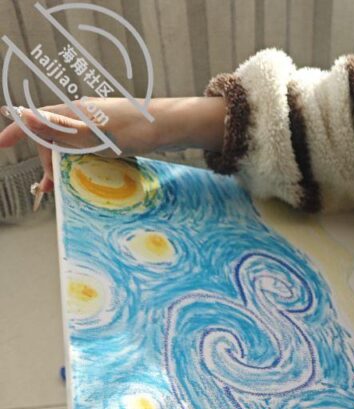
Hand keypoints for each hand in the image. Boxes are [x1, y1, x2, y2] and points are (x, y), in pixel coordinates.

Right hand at [0, 96, 225, 197]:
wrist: (171, 126)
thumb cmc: (138, 129)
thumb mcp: (97, 135)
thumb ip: (62, 131)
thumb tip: (26, 117)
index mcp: (73, 112)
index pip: (36, 120)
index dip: (16, 131)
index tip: (0, 144)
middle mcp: (81, 114)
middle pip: (51, 137)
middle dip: (46, 161)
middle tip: (49, 187)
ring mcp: (95, 124)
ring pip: (68, 145)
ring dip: (62, 165)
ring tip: (60, 187)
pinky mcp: (109, 134)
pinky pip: (84, 149)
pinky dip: (78, 163)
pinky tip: (82, 176)